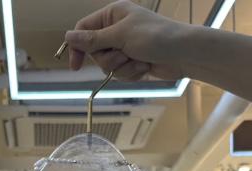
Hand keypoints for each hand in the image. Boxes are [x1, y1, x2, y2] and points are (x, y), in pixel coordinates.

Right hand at [64, 1, 188, 82]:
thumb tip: (68, 37)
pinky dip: (131, 74)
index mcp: (112, 15)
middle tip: (124, 55)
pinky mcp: (133, 62)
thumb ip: (93, 39)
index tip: (75, 66)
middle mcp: (116, 29)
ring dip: (123, 68)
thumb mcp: (121, 35)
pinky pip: (121, 75)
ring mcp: (125, 47)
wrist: (182, 54)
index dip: (78, 48)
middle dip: (109, 60)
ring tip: (139, 60)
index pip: (84, 30)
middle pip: (95, 52)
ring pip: (108, 67)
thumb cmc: (155, 37)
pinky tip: (144, 68)